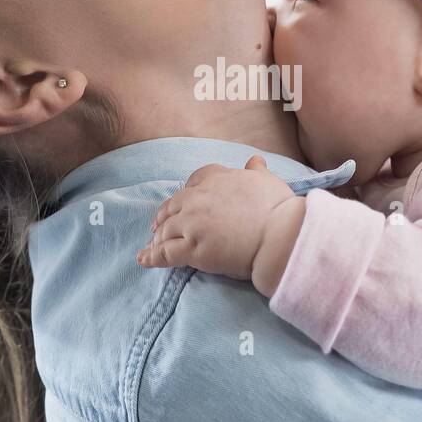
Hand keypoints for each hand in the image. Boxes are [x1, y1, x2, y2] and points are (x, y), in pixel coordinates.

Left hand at [137, 156, 295, 280]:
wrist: (279, 236)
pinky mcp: (192, 249)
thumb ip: (257, 171)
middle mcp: (199, 199)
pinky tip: (143, 260)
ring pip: (166, 229)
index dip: (187, 191)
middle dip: (165, 216)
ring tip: (153, 245)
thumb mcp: (267, 181)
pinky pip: (165, 253)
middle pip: (173, 205)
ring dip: (158, 237)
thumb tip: (255, 161)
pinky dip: (151, 257)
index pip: (194, 180)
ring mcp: (192, 224)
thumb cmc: (277, 208)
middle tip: (159, 225)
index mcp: (217, 179)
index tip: (184, 200)